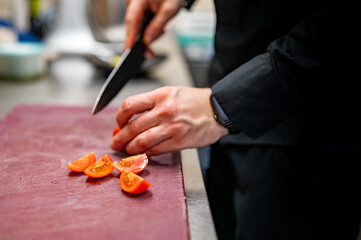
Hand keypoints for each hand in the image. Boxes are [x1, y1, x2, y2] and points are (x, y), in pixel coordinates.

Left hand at [111, 86, 228, 154]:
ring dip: (130, 148)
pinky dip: (146, 152)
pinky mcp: (179, 141)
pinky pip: (156, 150)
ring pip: (141, 141)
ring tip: (127, 149)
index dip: (119, 117)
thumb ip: (151, 103)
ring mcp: (172, 127)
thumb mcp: (171, 93)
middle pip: (132, 127)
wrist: (217, 109)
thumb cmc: (194, 101)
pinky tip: (144, 151)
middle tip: (115, 142)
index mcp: (160, 96)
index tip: (118, 123)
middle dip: (119, 138)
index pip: (130, 106)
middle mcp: (164, 111)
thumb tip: (131, 118)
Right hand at [124, 0, 182, 48]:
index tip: (128, 49)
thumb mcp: (170, 10)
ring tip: (161, 30)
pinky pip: (138, 23)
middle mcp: (133, 1)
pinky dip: (148, 28)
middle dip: (143, 39)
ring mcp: (133, 5)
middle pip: (133, 26)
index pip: (132, 20)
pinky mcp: (135, 9)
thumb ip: (157, 26)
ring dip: (148, 33)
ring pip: (136, 26)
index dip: (129, 36)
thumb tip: (147, 40)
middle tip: (150, 52)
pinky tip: (157, 25)